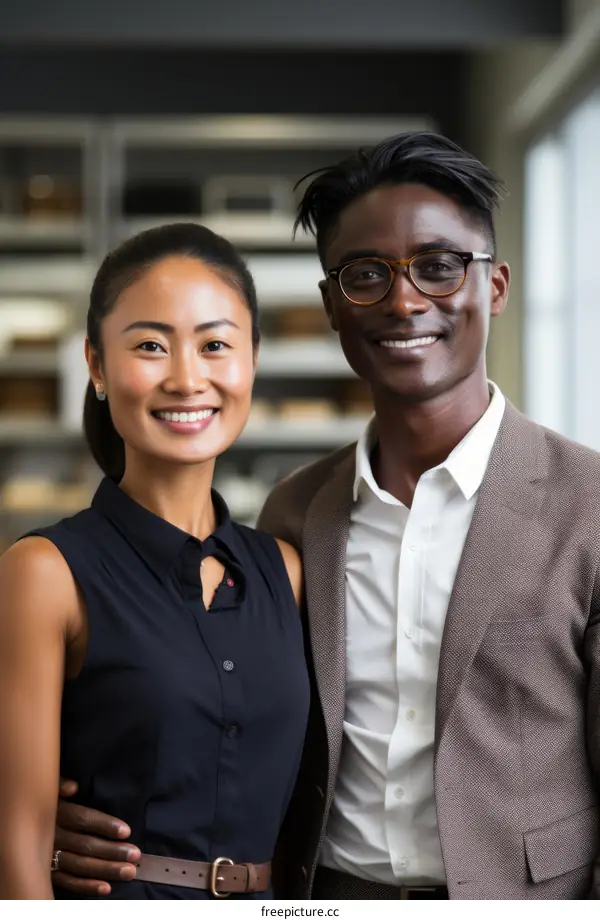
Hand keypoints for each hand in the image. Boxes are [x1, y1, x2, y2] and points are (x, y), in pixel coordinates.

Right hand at [53, 778, 140, 896]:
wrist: (18, 823)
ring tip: (128, 872)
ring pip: (80, 865)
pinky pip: (67, 881)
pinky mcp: (47, 872)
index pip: (83, 820)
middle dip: (112, 851)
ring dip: (105, 869)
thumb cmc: (44, 801)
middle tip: (135, 855)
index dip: (104, 825)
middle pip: (85, 845)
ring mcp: (49, 856)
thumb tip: (73, 787)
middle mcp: (53, 836)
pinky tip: (105, 887)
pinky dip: (86, 886)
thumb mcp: (49, 788)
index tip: (126, 831)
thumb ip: (60, 784)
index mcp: (56, 813)